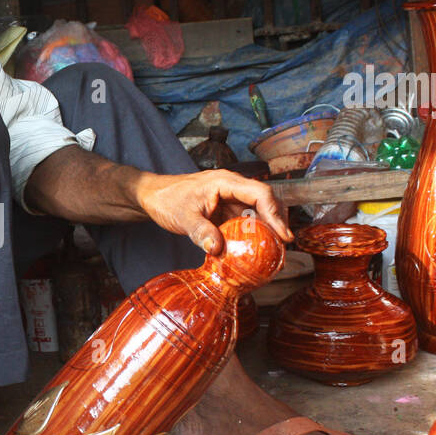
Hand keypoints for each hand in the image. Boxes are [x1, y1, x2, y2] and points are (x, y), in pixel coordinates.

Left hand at [135, 170, 292, 255]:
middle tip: (284, 247)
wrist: (152, 197)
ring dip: (266, 230)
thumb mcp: (183, 218)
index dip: (275, 213)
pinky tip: (254, 250)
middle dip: (277, 223)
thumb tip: (218, 249)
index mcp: (225, 182)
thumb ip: (200, 232)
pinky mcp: (225, 210)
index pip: (260, 193)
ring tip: (274, 252)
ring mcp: (229, 199)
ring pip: (256, 212)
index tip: (283, 235)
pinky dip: (251, 234)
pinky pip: (244, 221)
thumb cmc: (166, 200)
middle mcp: (232, 188)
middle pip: (265, 201)